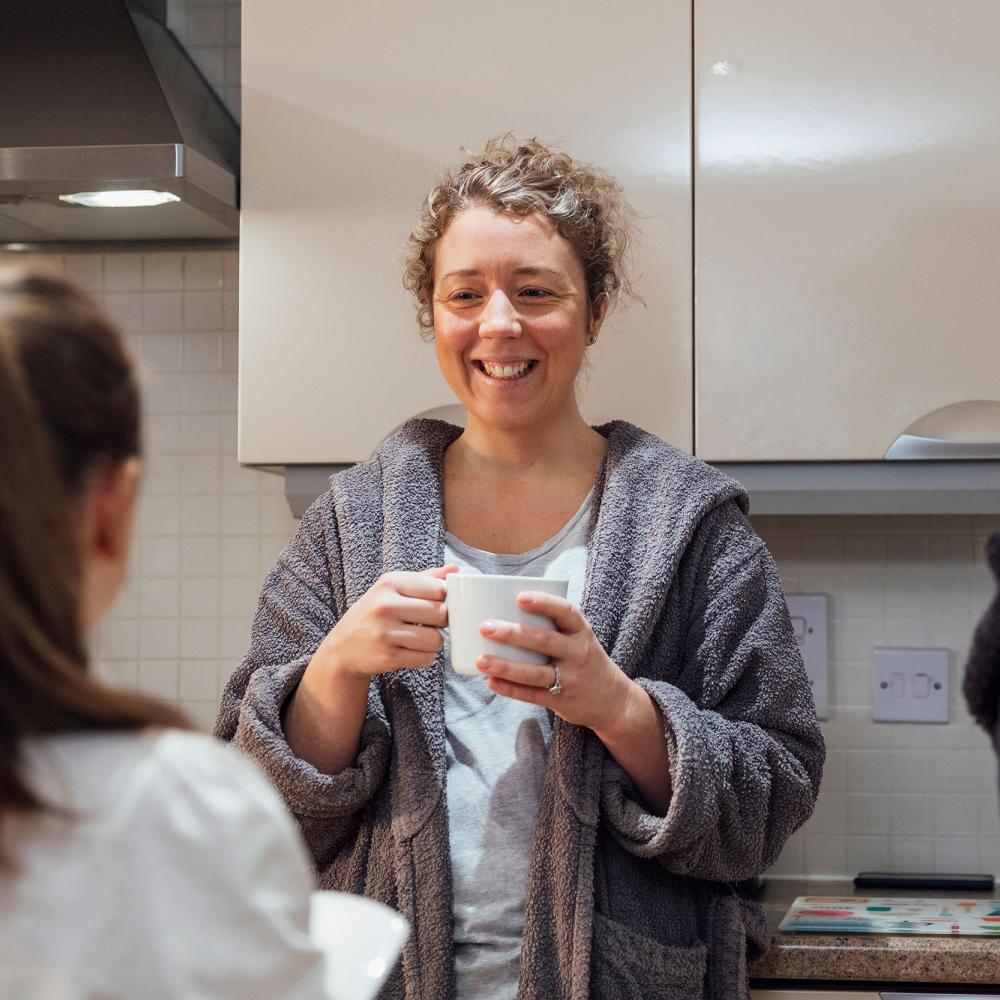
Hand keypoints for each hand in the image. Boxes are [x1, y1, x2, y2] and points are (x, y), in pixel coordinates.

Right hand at [318, 565, 457, 678]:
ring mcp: (385, 633)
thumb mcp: (393, 588)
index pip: (438, 589)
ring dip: (434, 641)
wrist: (343, 646)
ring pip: (436, 639)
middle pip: (441, 614)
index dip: (445, 598)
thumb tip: (456, 569)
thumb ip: (426, 578)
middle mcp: (385, 606)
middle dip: (442, 621)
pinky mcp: (388, 657)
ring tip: (422, 637)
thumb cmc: (375, 612)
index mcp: (389, 583)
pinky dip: (425, 657)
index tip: (438, 603)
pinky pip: (426, 659)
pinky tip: (413, 650)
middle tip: (431, 622)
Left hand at [475, 591, 634, 736]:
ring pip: (534, 672)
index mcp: (581, 632)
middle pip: (544, 640)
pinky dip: (510, 689)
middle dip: (512, 633)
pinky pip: (532, 695)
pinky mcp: (562, 701)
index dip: (543, 602)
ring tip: (480, 660)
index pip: (565, 611)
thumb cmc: (584, 659)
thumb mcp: (579, 639)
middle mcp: (578, 653)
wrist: (613, 700)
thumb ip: (553, 626)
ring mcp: (571, 679)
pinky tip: (491, 682)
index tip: (519, 597)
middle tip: (485, 627)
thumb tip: (507, 609)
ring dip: (505, 666)